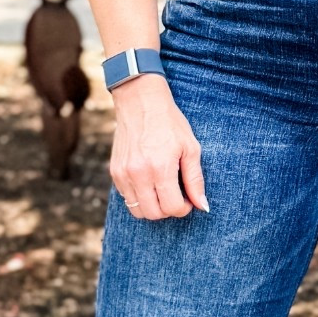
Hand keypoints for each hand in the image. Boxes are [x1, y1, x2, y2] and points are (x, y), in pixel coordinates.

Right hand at [109, 74, 208, 219]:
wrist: (140, 102)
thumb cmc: (169, 123)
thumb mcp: (190, 148)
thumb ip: (195, 180)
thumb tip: (203, 206)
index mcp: (160, 167)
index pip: (172, 207)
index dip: (184, 208)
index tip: (188, 199)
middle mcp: (138, 174)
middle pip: (154, 214)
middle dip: (168, 210)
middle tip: (176, 196)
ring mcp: (123, 173)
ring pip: (137, 210)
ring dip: (153, 207)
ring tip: (162, 191)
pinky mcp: (114, 171)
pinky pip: (127, 198)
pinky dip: (139, 197)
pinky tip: (149, 181)